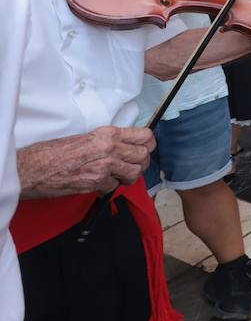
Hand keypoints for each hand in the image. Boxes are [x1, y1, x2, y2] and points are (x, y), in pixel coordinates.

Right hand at [18, 126, 155, 196]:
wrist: (32, 168)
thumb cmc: (52, 152)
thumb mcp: (85, 137)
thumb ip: (107, 141)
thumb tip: (124, 146)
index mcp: (107, 134)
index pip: (144, 136)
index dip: (148, 143)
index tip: (146, 147)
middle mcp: (110, 149)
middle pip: (144, 156)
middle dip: (141, 162)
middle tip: (133, 164)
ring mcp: (105, 168)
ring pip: (134, 173)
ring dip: (129, 175)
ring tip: (120, 174)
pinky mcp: (97, 183)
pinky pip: (114, 186)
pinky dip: (110, 186)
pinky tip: (101, 182)